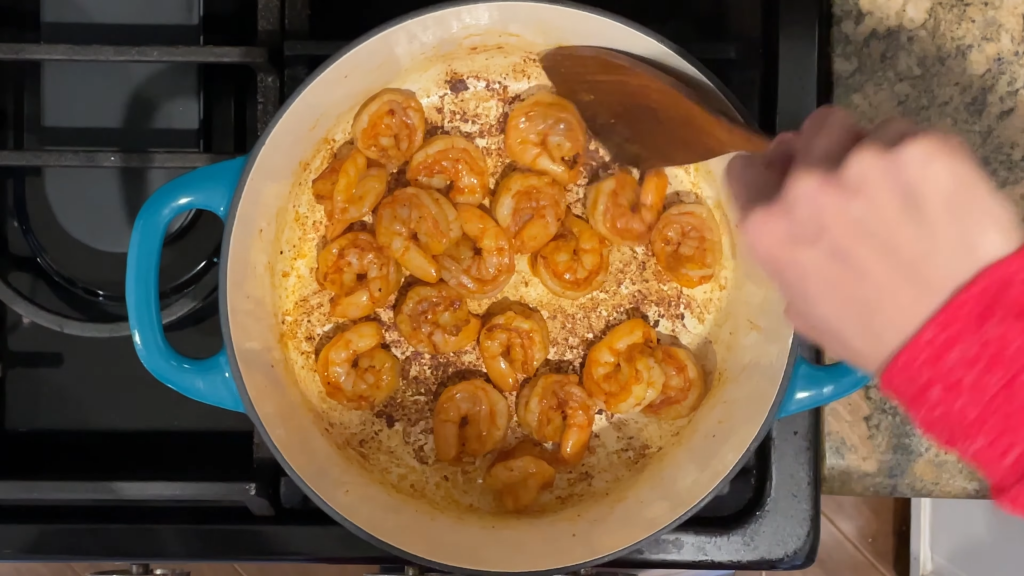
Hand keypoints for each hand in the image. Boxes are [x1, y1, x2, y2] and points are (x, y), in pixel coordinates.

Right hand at [726, 106, 1023, 372]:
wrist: (958, 334)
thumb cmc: (877, 335)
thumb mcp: (803, 308)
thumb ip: (787, 256)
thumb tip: (794, 228)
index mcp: (771, 227)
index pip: (746, 168)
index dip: (772, 171)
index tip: (790, 176)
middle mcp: (808, 185)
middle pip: (811, 132)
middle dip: (830, 151)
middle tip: (857, 184)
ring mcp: (866, 160)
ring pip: (868, 132)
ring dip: (880, 154)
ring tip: (904, 195)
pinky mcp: (922, 147)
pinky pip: (916, 137)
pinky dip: (925, 160)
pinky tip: (937, 197)